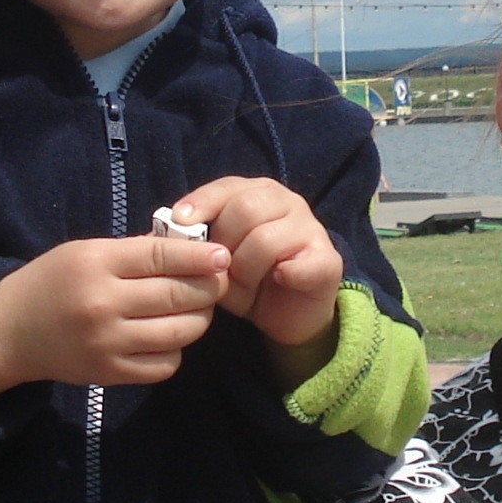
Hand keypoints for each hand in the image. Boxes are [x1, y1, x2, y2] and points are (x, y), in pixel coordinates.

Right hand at [0, 234, 228, 399]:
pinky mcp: (110, 374)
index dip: (199, 256)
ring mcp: (107, 343)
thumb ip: (136, 251)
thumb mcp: (86, 252)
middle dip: (208, 288)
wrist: (11, 332)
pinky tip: (167, 336)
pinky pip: (164, 364)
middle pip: (177, 295)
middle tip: (218, 282)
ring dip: (198, 319)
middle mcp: (103, 304)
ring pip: (178, 332)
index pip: (161, 256)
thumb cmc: (53, 281)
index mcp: (96, 264)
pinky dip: (175, 350)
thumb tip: (193, 248)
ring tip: (196, 308)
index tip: (223, 255)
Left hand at [169, 178, 342, 350]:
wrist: (288, 315)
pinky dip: (284, 275)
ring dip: (246, 271)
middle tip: (221, 273)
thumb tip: (173, 230)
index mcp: (259, 193)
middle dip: (224, 246)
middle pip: (245, 209)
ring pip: (265, 239)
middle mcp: (288, 202)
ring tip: (245, 289)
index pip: (228, 187)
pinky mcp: (328, 260)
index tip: (180, 222)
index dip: (203, 203)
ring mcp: (312, 228)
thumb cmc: (249, 278)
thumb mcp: (217, 256)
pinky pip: (299, 265)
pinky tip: (278, 281)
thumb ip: (200, 240)